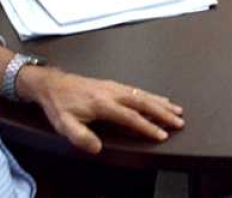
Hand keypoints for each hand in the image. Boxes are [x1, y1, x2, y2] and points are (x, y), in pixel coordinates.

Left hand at [18, 67, 183, 154]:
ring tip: (177, 111)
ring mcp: (114, 87)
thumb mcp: (64, 124)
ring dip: (161, 103)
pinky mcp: (114, 85)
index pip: (130, 117)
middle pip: (143, 103)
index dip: (147, 127)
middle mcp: (112, 93)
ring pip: (143, 94)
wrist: (53, 84)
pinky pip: (138, 90)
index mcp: (102, 104)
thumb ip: (80, 137)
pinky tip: (159, 99)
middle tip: (179, 122)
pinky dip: (152, 95)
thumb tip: (97, 148)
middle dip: (163, 113)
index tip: (162, 135)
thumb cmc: (60, 105)